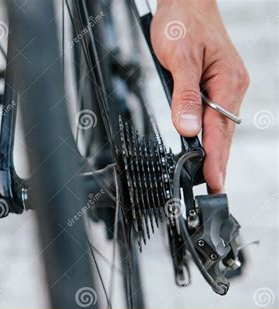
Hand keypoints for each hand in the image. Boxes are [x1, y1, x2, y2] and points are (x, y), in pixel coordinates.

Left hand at [151, 0, 248, 192]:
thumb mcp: (179, 59)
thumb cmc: (184, 23)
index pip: (219, 130)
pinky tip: (205, 145)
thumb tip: (187, 128)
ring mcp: (224, 86)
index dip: (215, 159)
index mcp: (227, 82)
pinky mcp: (215, 84)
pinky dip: (209, 133)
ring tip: (209, 176)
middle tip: (213, 189)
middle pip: (223, 132)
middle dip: (218, 162)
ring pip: (219, 126)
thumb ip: (184, 95)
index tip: (214, 183)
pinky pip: (214, 115)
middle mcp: (230, 86)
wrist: (185, 2)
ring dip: (215, 150)